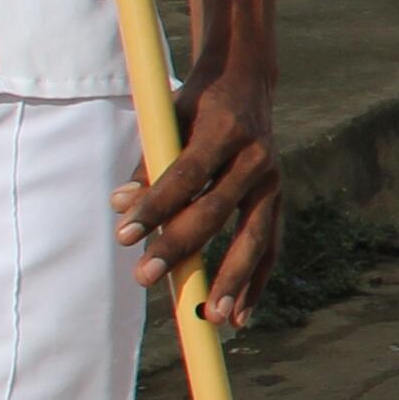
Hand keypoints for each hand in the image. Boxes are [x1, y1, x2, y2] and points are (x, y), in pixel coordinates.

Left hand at [114, 61, 281, 328]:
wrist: (247, 82)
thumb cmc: (196, 105)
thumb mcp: (167, 119)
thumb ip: (147, 163)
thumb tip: (120, 206)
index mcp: (224, 131)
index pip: (185, 176)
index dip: (155, 206)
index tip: (124, 235)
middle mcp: (256, 158)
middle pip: (216, 212)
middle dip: (179, 248)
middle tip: (145, 278)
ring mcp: (273, 181)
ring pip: (254, 237)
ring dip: (233, 280)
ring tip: (213, 317)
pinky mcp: (278, 199)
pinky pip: (269, 246)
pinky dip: (255, 281)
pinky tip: (241, 313)